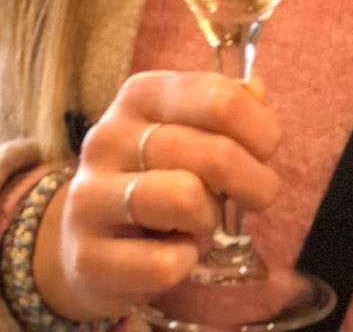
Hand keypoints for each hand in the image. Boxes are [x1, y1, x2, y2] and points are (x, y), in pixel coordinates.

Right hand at [31, 70, 281, 321]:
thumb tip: (255, 90)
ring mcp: (90, 196)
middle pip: (215, 153)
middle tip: (256, 197)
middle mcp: (109, 137)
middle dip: (254, 182)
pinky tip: (173, 252)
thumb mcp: (187, 129)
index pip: (218, 97)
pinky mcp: (87, 256)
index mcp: (140, 95)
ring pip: (187, 199)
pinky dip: (184, 263)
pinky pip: (164, 262)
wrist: (85, 241)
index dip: (260, 129)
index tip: (266, 151)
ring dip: (210, 219)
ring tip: (201, 221)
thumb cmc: (154, 177)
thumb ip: (226, 106)